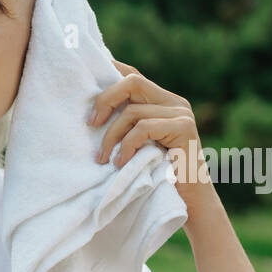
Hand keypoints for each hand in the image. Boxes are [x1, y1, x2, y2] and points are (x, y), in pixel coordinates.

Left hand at [87, 58, 215, 220]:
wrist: (189, 201)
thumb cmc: (155, 176)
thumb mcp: (134, 146)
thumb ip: (123, 126)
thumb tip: (88, 115)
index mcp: (161, 102)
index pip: (132, 76)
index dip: (109, 70)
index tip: (83, 77)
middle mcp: (173, 102)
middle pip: (132, 82)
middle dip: (105, 100)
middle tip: (90, 124)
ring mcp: (181, 113)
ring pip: (133, 111)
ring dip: (111, 137)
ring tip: (104, 159)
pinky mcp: (184, 128)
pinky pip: (143, 127)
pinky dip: (127, 145)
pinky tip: (121, 163)